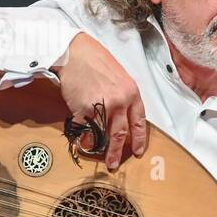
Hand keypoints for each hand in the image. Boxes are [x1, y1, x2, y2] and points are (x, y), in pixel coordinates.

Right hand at [55, 33, 146, 170]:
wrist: (76, 53)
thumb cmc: (98, 63)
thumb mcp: (121, 78)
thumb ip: (125, 98)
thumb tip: (124, 117)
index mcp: (132, 94)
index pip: (139, 122)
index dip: (138, 139)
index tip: (137, 151)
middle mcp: (119, 101)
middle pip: (120, 134)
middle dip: (116, 151)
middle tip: (114, 164)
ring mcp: (101, 105)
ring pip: (101, 134)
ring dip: (98, 146)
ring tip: (95, 152)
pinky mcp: (83, 108)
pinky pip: (84, 128)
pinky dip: (82, 135)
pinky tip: (82, 139)